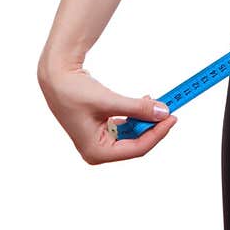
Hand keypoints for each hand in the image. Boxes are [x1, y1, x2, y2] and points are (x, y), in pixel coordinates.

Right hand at [37, 56, 177, 163]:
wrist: (57, 77)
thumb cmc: (75, 91)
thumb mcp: (109, 100)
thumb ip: (137, 108)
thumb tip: (163, 112)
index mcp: (96, 152)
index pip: (136, 148)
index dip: (157, 133)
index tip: (172, 118)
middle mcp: (97, 151)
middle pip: (136, 143)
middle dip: (153, 126)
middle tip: (170, 109)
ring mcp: (99, 141)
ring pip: (132, 134)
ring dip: (146, 120)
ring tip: (158, 103)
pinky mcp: (102, 129)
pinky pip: (126, 126)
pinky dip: (136, 115)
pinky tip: (145, 102)